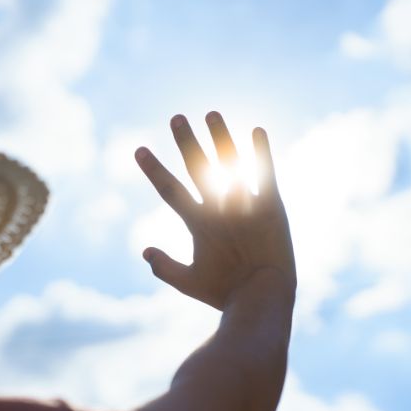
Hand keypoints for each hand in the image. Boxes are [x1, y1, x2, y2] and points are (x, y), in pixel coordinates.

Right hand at [136, 111, 295, 309]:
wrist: (262, 297)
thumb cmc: (225, 293)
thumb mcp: (189, 283)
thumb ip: (164, 267)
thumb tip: (143, 251)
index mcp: (198, 224)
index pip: (170, 190)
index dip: (153, 168)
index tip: (139, 149)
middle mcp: (219, 209)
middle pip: (198, 168)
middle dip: (186, 141)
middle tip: (176, 118)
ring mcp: (245, 205)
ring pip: (230, 164)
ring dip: (220, 137)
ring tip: (211, 113)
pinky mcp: (271, 207)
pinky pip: (265, 173)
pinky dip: (261, 152)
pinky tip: (257, 130)